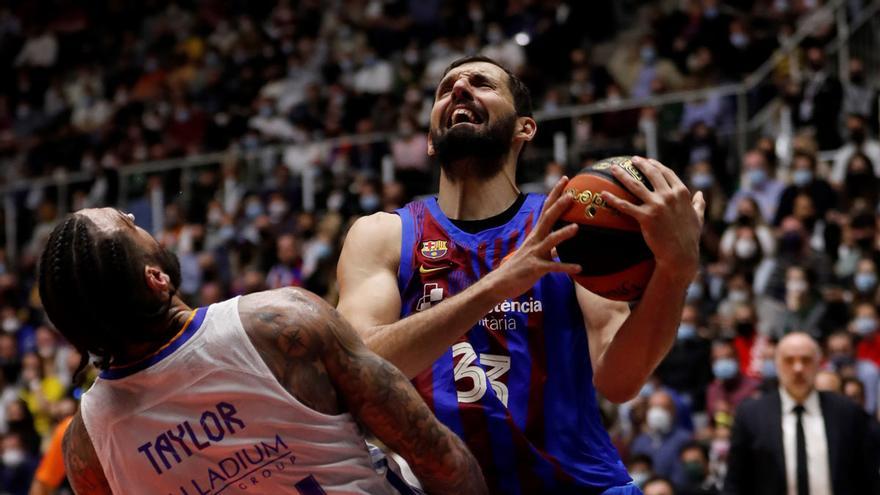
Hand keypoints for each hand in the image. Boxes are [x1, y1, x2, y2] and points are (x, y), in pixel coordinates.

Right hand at [484, 177, 581, 299]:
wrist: (500, 284)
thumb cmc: (519, 269)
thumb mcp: (535, 254)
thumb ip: (549, 249)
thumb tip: (560, 247)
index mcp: (536, 235)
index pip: (546, 209)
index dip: (555, 194)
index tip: (566, 179)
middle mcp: (535, 241)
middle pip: (547, 219)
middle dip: (559, 206)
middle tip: (572, 194)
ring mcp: (534, 254)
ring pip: (550, 241)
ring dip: (563, 234)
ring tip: (577, 227)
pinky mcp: (535, 269)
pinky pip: (552, 267)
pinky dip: (566, 267)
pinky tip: (579, 268)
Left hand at [601, 156, 704, 281]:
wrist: (680, 254)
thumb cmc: (689, 238)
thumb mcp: (698, 218)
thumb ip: (699, 204)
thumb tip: (701, 194)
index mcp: (682, 193)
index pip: (667, 173)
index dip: (656, 165)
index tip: (648, 160)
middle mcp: (669, 196)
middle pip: (652, 175)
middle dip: (640, 164)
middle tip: (631, 159)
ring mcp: (657, 205)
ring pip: (636, 186)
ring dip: (623, 175)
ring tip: (614, 168)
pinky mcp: (645, 217)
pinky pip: (625, 206)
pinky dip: (613, 199)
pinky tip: (603, 194)